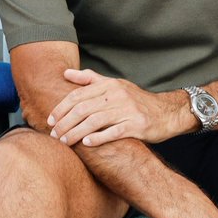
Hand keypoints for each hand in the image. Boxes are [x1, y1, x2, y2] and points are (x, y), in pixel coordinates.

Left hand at [47, 68, 189, 147]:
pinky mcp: (137, 125)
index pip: (78, 95)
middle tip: (53, 135)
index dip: (61, 108)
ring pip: (95, 120)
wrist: (167, 112)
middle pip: (83, 108)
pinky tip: (86, 144)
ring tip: (65, 142)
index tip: (50, 120)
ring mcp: (127, 110)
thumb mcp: (115, 85)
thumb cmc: (136, 101)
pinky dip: (98, 137)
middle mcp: (117, 95)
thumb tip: (65, 73)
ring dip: (76, 132)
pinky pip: (114, 132)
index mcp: (110, 85)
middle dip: (65, 122)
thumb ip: (90, 79)